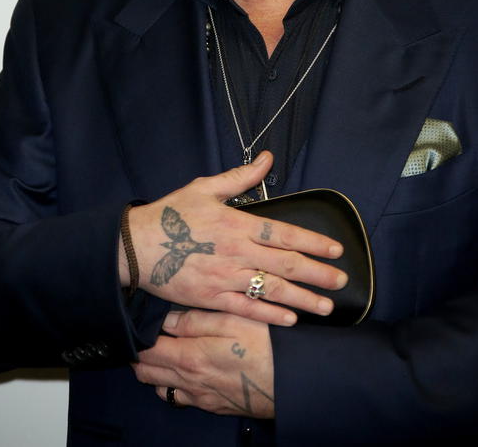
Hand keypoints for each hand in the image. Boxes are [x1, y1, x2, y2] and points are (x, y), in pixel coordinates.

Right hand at [126, 151, 346, 325]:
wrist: (135, 246)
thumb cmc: (170, 214)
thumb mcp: (204, 188)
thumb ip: (240, 177)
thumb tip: (267, 158)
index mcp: (236, 224)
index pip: (283, 233)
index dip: (312, 242)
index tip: (336, 250)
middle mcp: (235, 252)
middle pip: (284, 265)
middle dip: (316, 274)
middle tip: (342, 282)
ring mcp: (224, 278)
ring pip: (270, 290)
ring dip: (301, 299)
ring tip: (325, 307)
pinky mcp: (211, 298)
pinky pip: (245, 309)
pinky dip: (269, 315)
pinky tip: (289, 319)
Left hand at [133, 308, 274, 417]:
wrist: (291, 383)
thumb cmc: (264, 345)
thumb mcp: (231, 320)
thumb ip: (195, 319)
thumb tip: (165, 318)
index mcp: (190, 358)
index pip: (147, 350)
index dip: (139, 334)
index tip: (140, 320)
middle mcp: (189, 382)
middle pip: (146, 372)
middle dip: (140, 355)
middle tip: (144, 334)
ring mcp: (200, 398)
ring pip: (160, 388)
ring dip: (155, 371)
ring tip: (165, 350)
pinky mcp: (212, 406)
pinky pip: (180, 398)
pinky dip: (173, 385)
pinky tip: (186, 370)